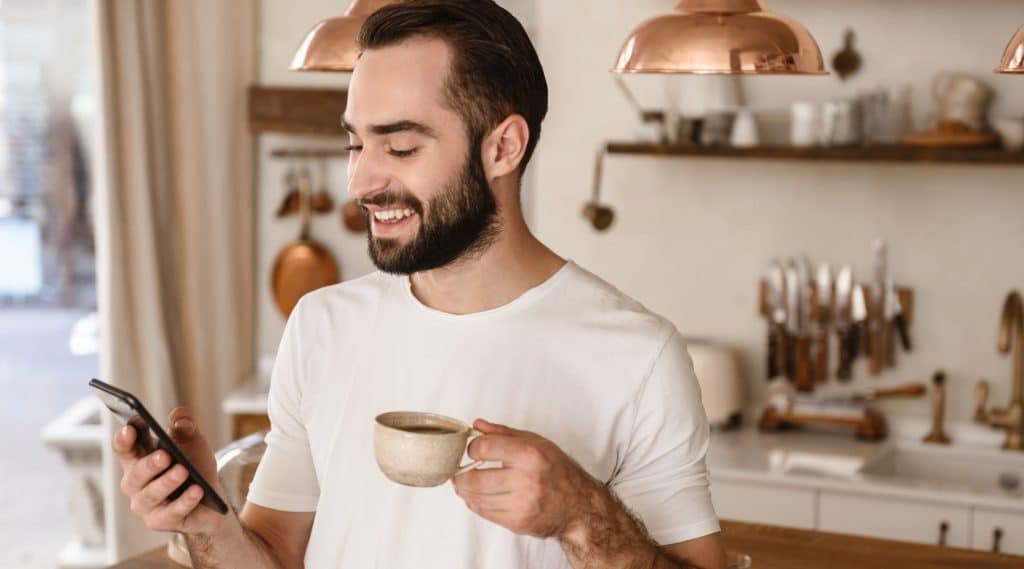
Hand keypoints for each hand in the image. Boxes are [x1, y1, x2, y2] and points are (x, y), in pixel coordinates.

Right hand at [112, 407, 224, 535]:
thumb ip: (185, 427)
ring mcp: (145, 504)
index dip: (124, 439)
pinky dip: (185, 501)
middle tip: (165, 455)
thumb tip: (179, 418)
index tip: (130, 428)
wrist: (211, 497)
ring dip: (168, 482)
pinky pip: (171, 513)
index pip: (124, 448)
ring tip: (183, 471)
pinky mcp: (160, 521)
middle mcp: (135, 483)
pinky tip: (197, 491)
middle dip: (150, 464)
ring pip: (151, 495)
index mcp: (138, 458)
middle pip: (135, 474)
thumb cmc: (194, 465)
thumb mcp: (193, 441)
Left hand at [451, 419, 602, 537]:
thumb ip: (504, 433)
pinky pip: (485, 512)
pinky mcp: (518, 522)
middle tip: (459, 470)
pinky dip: (476, 503)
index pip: (485, 448)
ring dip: (465, 490)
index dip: (472, 448)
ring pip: (476, 498)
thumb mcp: (537, 443)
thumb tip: (477, 425)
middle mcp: (526, 480)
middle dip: (461, 474)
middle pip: (475, 477)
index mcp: (530, 454)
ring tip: (465, 483)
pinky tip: (478, 496)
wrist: (580, 507)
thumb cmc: (559, 471)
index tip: (472, 450)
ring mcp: (521, 504)